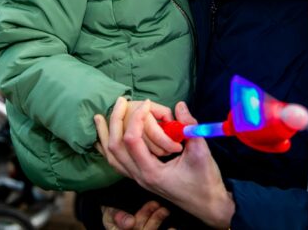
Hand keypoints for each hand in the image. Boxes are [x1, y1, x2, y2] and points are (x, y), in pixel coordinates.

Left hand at [98, 99, 235, 228]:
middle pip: (115, 146)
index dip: (137, 117)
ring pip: (111, 157)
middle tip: (121, 100)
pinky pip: (116, 163)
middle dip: (115, 120)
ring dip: (105, 135)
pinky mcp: (140, 177)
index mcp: (152, 172)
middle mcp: (140, 177)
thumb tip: (179, 105)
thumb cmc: (206, 181)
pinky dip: (107, 149)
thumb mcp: (201, 152)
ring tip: (100, 117)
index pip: (132, 140)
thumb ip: (190, 127)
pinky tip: (103, 138)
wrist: (208, 205)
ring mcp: (138, 179)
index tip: (147, 103)